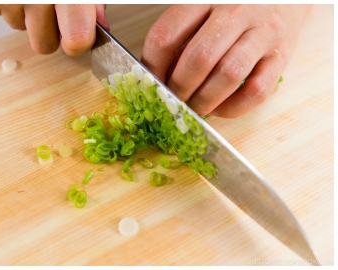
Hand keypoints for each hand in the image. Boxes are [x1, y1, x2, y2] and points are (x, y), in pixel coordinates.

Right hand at [0, 4, 107, 55]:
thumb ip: (93, 2)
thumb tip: (100, 27)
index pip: (76, 39)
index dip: (80, 42)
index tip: (80, 39)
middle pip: (44, 45)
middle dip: (49, 31)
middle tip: (51, 7)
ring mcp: (7, 0)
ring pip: (19, 28)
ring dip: (26, 13)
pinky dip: (6, 2)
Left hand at [141, 4, 309, 117]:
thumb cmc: (232, 7)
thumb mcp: (201, 9)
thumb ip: (179, 38)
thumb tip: (156, 79)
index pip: (167, 34)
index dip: (152, 65)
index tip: (148, 82)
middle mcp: (236, 12)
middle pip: (199, 57)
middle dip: (178, 88)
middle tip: (170, 101)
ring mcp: (263, 33)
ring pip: (229, 75)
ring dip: (204, 100)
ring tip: (192, 109)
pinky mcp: (282, 55)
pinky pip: (258, 90)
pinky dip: (234, 107)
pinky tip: (219, 108)